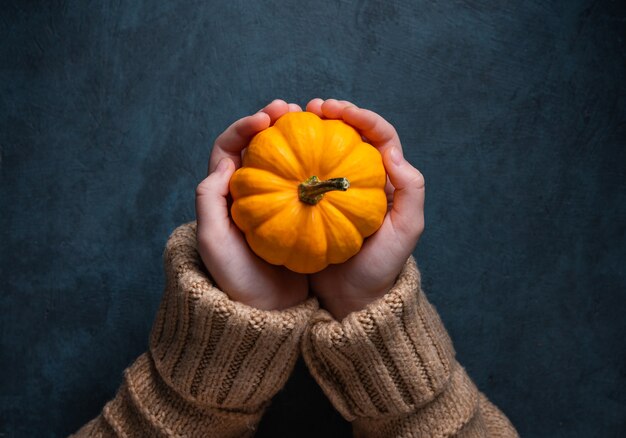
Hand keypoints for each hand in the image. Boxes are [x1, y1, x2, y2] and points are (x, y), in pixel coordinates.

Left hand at [195, 100, 308, 310]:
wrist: (264, 311)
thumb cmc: (235, 278)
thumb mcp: (213, 242)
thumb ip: (209, 201)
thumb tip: (225, 163)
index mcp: (224, 193)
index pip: (230, 147)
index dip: (245, 126)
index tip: (268, 118)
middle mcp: (248, 193)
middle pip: (259, 147)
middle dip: (274, 122)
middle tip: (295, 110)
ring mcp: (275, 204)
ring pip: (284, 162)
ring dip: (298, 140)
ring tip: (316, 125)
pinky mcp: (296, 216)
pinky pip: (306, 184)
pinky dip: (317, 168)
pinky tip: (332, 161)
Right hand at [306, 98, 425, 319]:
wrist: (353, 298)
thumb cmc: (382, 267)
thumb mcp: (407, 231)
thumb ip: (412, 191)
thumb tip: (392, 152)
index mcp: (386, 180)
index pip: (378, 135)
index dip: (359, 116)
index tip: (335, 110)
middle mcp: (360, 179)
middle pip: (348, 135)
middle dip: (332, 113)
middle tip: (310, 107)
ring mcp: (334, 192)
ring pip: (324, 151)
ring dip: (309, 131)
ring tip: (289, 121)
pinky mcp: (313, 205)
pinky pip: (303, 176)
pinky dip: (291, 160)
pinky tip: (277, 153)